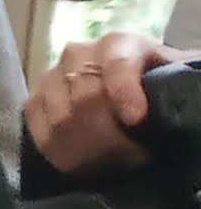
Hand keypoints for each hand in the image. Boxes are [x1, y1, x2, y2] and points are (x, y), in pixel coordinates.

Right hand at [30, 28, 165, 180]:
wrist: (130, 97)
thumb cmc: (155, 89)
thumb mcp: (172, 80)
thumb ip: (173, 85)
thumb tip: (173, 104)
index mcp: (120, 43)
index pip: (117, 63)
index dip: (124, 91)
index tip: (136, 120)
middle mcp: (79, 54)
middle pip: (86, 98)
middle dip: (110, 136)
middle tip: (132, 158)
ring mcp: (52, 77)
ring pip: (62, 119)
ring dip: (88, 150)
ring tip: (112, 163)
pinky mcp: (35, 102)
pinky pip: (39, 131)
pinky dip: (60, 153)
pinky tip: (82, 165)